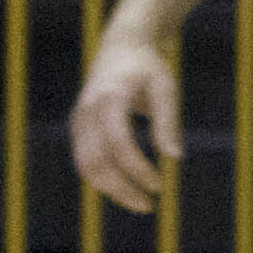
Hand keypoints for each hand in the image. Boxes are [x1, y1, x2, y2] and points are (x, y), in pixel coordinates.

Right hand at [72, 41, 182, 211]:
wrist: (120, 47)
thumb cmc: (148, 68)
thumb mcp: (165, 87)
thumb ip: (167, 122)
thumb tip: (175, 159)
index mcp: (111, 97)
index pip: (120, 143)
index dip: (139, 168)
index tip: (161, 185)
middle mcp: (88, 111)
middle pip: (98, 162)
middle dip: (121, 189)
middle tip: (148, 206)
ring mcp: (78, 120)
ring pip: (86, 167)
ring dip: (110, 189)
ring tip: (138, 202)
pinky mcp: (77, 128)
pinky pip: (85, 161)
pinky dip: (103, 178)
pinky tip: (124, 188)